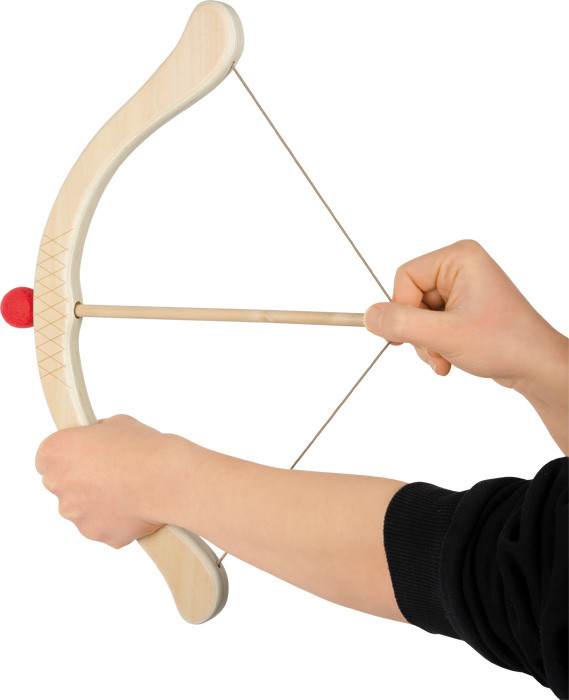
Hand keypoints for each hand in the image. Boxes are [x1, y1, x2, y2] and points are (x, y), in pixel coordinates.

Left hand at [36, 415, 176, 547]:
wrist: (167, 479)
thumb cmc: (143, 447)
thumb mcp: (117, 424)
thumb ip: (98, 436)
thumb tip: (99, 442)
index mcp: (55, 453)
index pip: (48, 457)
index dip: (68, 456)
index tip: (85, 454)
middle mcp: (58, 486)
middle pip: (64, 485)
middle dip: (83, 480)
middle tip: (111, 472)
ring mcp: (75, 515)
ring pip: (83, 509)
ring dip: (100, 502)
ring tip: (129, 489)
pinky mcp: (96, 534)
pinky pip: (103, 526)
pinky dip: (117, 519)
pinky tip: (136, 506)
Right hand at [364, 239, 564, 386]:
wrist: (537, 367)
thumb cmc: (505, 343)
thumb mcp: (445, 335)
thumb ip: (402, 324)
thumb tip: (368, 316)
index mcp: (459, 258)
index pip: (405, 277)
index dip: (402, 309)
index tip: (408, 336)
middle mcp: (460, 268)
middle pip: (409, 297)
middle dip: (417, 332)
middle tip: (434, 352)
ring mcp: (462, 289)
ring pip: (417, 315)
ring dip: (425, 343)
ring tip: (443, 358)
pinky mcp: (463, 308)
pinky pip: (431, 324)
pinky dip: (434, 345)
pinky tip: (448, 360)